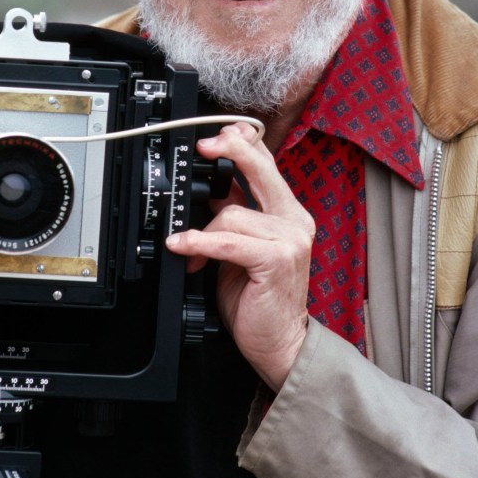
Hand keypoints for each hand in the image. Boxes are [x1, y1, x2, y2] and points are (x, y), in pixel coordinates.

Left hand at [166, 122, 314, 391]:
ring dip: (201, 233)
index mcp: (288, 211)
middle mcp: (294, 219)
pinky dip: (199, 243)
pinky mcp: (278, 259)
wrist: (280, 343)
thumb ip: (234, 214)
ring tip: (188, 252)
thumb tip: (209, 189)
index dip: (242, 142)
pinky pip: (229, 240)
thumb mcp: (241, 246)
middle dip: (230, 150)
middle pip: (261, 168)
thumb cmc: (258, 297)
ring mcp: (290, 238)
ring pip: (233, 212)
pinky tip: (183, 248)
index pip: (267, 163)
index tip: (217, 134)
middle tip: (204, 147)